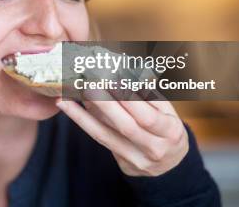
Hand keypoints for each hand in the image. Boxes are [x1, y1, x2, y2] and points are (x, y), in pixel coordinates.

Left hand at [55, 91, 188, 176]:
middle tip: (87, 82)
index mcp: (170, 131)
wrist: (171, 166)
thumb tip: (118, 72)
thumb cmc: (165, 127)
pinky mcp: (123, 163)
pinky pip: (100, 139)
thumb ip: (146, 93)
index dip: (129, 98)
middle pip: (126, 125)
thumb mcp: (166, 110)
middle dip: (105, 103)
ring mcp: (138, 158)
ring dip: (84, 113)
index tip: (112, 78)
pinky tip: (68, 107)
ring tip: (67, 95)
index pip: (147, 115)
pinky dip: (82, 121)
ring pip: (107, 134)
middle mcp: (155, 148)